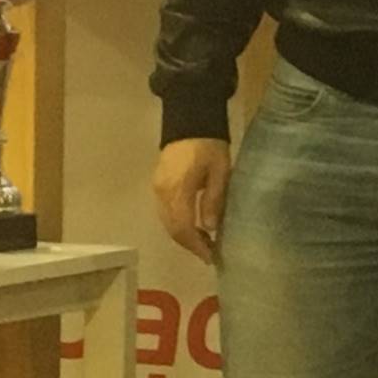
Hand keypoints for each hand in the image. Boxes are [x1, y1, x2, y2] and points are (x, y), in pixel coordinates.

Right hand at [153, 138, 230, 266]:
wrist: (190, 120)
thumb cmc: (210, 145)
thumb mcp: (220, 172)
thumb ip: (214, 200)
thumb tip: (210, 229)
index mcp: (177, 190)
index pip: (183, 228)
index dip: (196, 245)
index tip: (210, 257)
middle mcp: (162, 192)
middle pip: (172, 228)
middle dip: (189, 244)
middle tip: (209, 253)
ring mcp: (157, 188)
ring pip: (166, 221)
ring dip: (183, 235)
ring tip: (204, 243)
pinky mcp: (158, 184)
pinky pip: (165, 211)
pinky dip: (178, 223)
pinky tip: (193, 226)